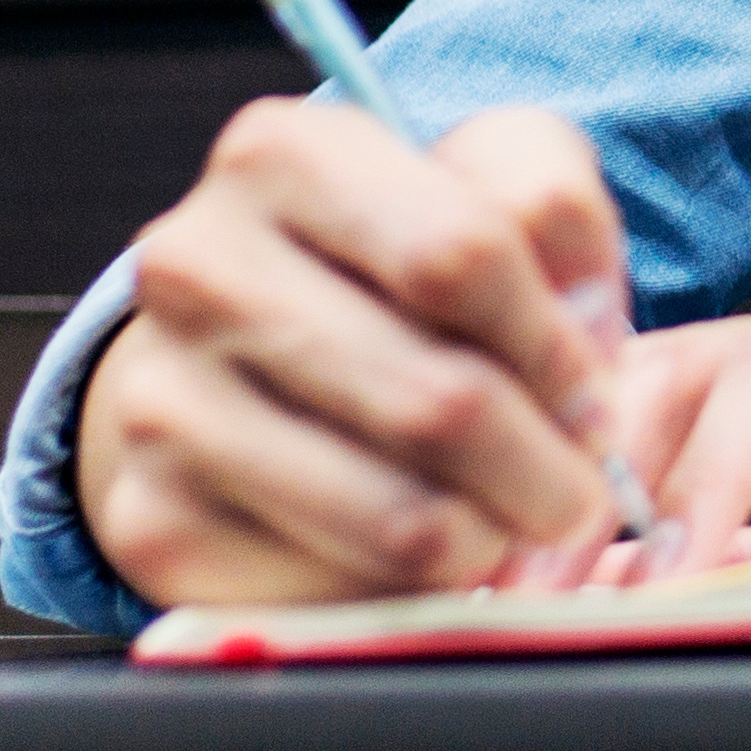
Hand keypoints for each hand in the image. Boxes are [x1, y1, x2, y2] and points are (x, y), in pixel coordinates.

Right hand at [77, 100, 642, 605]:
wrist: (240, 363)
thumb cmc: (393, 268)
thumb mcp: (487, 184)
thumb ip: (554, 207)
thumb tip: (582, 323)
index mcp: (279, 155)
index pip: (460, 257)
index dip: (558, 345)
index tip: (594, 395)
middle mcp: (193, 266)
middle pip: (437, 403)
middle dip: (546, 467)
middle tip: (579, 494)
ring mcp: (158, 399)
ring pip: (397, 517)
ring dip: (493, 540)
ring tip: (512, 525)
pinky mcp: (157, 522)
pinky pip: (338, 594)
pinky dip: (408, 593)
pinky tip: (420, 554)